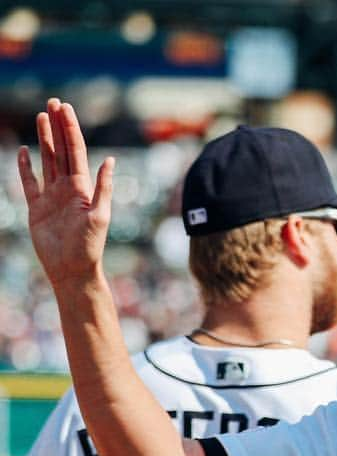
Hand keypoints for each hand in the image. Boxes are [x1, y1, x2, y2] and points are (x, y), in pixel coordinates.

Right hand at [18, 98, 113, 287]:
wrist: (72, 270)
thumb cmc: (90, 246)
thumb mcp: (101, 215)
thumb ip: (104, 187)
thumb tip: (110, 160)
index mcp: (83, 188)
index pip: (76, 151)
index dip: (70, 129)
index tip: (65, 108)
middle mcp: (68, 189)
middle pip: (61, 150)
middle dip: (58, 127)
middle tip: (53, 103)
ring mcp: (51, 197)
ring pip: (47, 161)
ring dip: (45, 139)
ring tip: (42, 118)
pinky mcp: (36, 208)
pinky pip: (29, 183)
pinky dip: (26, 167)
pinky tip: (25, 151)